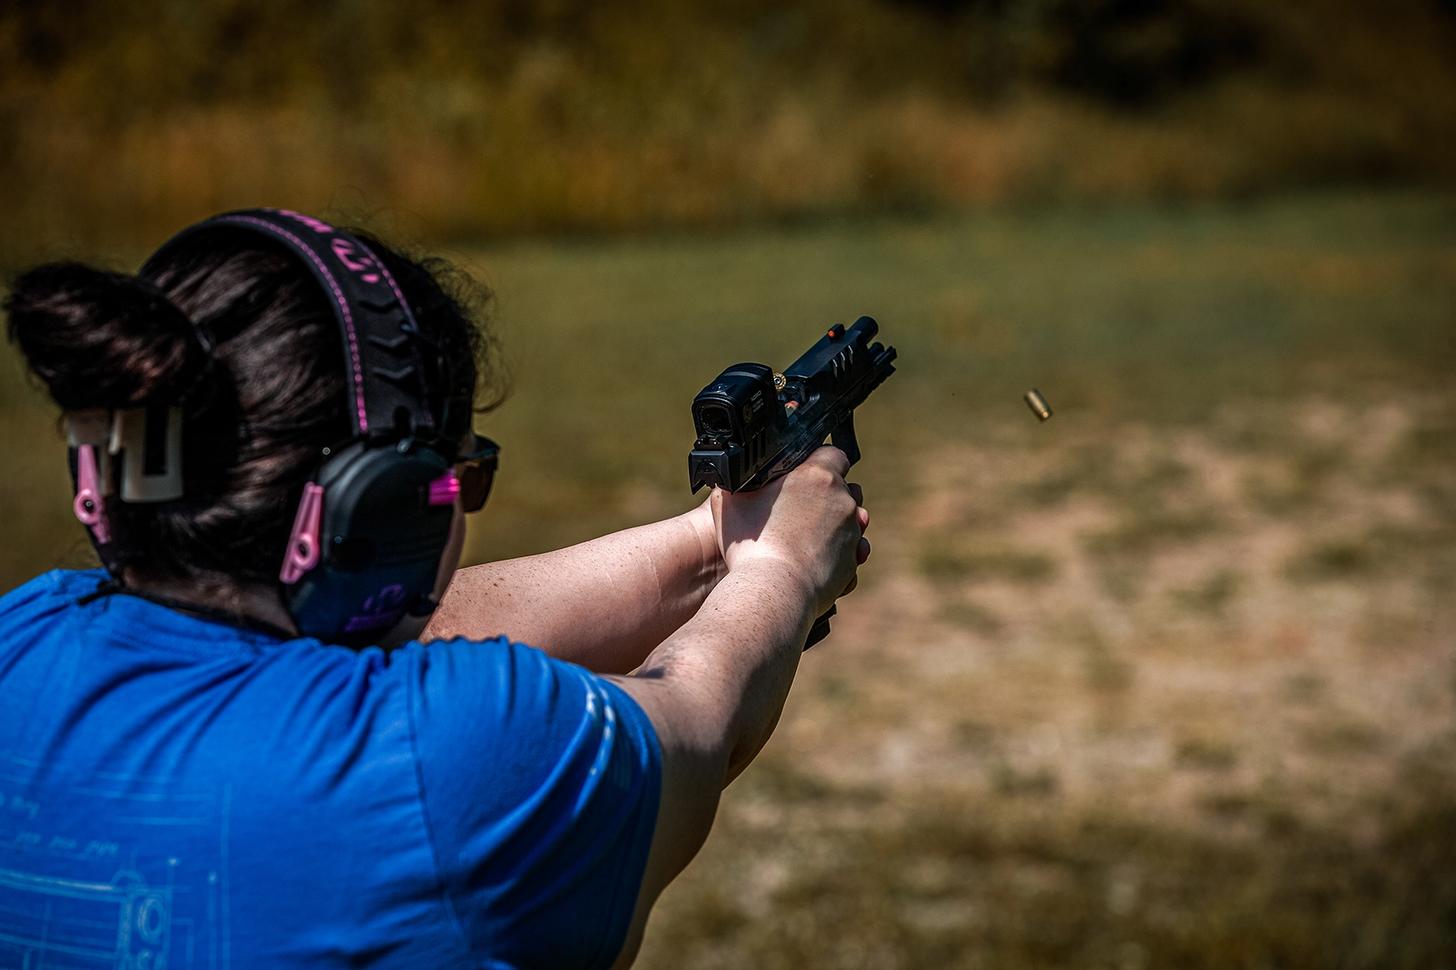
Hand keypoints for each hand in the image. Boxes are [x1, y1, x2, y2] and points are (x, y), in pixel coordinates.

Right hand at [710, 447, 869, 617]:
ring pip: (848, 521)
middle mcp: (842, 501)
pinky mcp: (852, 562)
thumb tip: (732, 480)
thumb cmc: (752, 545)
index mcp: (818, 476)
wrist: (773, 591)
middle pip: (843, 488)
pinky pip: (847, 552)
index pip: (833, 454)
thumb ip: (739, 483)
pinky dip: (834, 555)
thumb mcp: (731, 502)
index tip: (803, 473)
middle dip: (825, 496)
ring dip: (831, 526)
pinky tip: (811, 560)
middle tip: (798, 508)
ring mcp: (851, 533)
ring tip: (803, 538)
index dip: (818, 462)